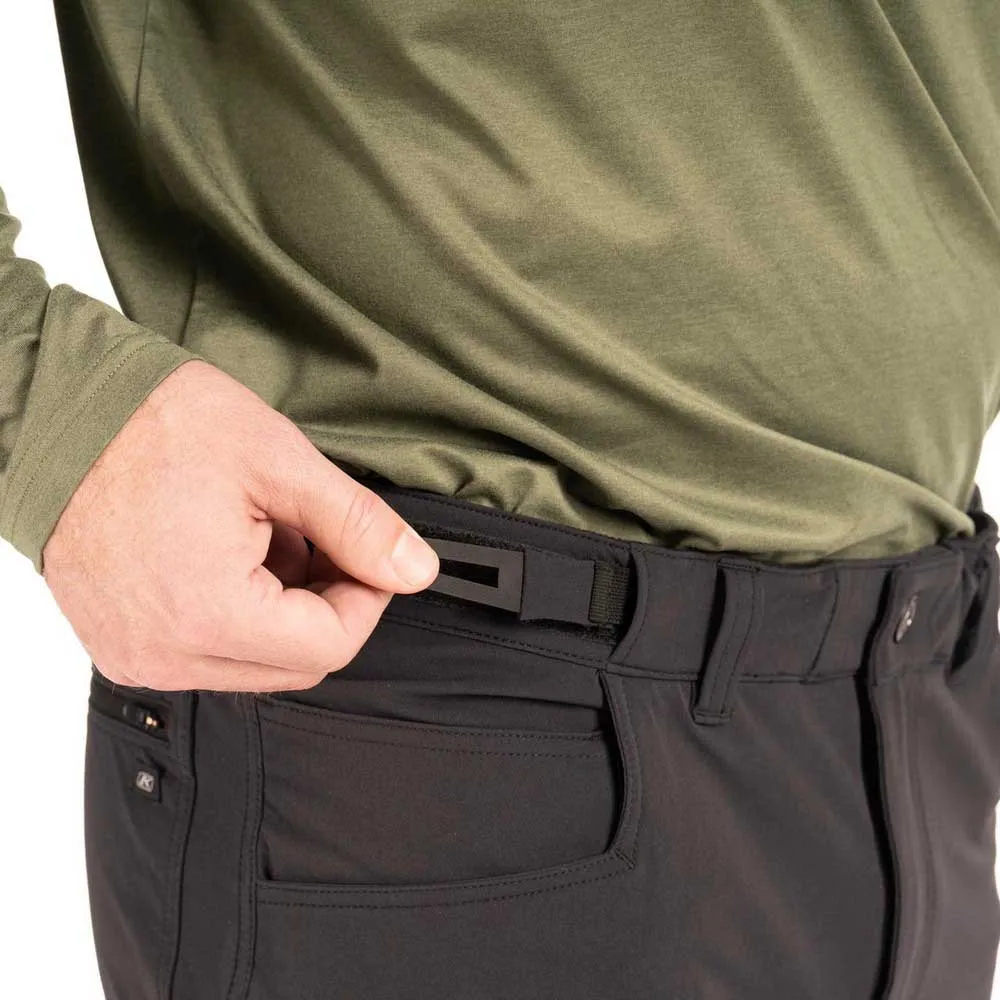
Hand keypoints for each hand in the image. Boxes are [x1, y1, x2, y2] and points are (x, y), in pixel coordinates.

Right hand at [40, 359, 439, 691]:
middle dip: (325, 602)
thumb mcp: (277, 462)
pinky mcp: (120, 645)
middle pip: (296, 663)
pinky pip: (206, 652)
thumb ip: (356, 526)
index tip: (366, 551)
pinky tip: (226, 551)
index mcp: (210, 615)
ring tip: (261, 534)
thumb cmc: (153, 424)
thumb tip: (415, 570)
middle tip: (315, 536)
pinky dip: (235, 612)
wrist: (56, 414)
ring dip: (280, 607)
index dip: (366, 596)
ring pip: (255, 662)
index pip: (332, 645)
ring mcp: (137, 655)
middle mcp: (167, 655)